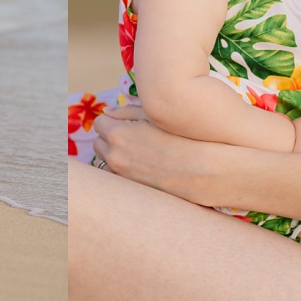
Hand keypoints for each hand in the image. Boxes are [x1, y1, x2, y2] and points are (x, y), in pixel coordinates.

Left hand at [92, 105, 211, 195]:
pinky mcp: (131, 188)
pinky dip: (123, 169)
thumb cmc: (181, 137)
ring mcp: (122, 176)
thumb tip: (107, 112)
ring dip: (114, 154)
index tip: (126, 121)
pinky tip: (142, 165)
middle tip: (132, 134)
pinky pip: (117, 176)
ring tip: (138, 151)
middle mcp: (115, 156)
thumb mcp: (154, 115)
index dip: (113, 121)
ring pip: (105, 161)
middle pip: (98, 142)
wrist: (203, 170)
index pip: (99, 123)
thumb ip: (126, 111)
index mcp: (118, 134)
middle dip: (110, 137)